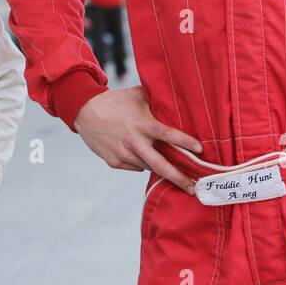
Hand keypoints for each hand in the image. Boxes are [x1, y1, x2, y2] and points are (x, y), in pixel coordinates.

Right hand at [73, 86, 202, 193]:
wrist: (85, 112)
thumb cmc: (115, 102)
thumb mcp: (137, 95)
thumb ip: (157, 100)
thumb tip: (178, 99)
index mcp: (142, 124)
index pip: (168, 135)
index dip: (185, 142)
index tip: (200, 150)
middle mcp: (134, 142)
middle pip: (161, 165)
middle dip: (179, 178)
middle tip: (193, 189)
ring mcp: (124, 154)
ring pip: (149, 167)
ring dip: (160, 168)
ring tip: (172, 170)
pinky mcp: (115, 162)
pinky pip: (136, 167)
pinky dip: (142, 163)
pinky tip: (141, 154)